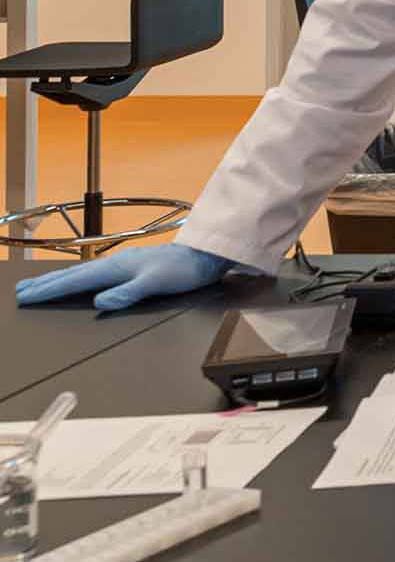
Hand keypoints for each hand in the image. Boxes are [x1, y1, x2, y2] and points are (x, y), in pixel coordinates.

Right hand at [14, 243, 232, 310]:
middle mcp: (116, 264)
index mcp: (117, 268)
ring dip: (57, 279)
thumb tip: (99, 303)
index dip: (49, 290)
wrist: (206, 257)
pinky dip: (76, 277)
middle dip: (44, 284)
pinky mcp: (131, 267)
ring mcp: (122, 264)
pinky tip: (77, 281)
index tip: (26, 297)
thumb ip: (127, 294)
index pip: (75, 281)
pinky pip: (93, 273)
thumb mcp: (156, 284)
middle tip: (20, 292)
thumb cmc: (185, 269)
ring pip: (81, 273)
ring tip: (38, 285)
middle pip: (72, 275)